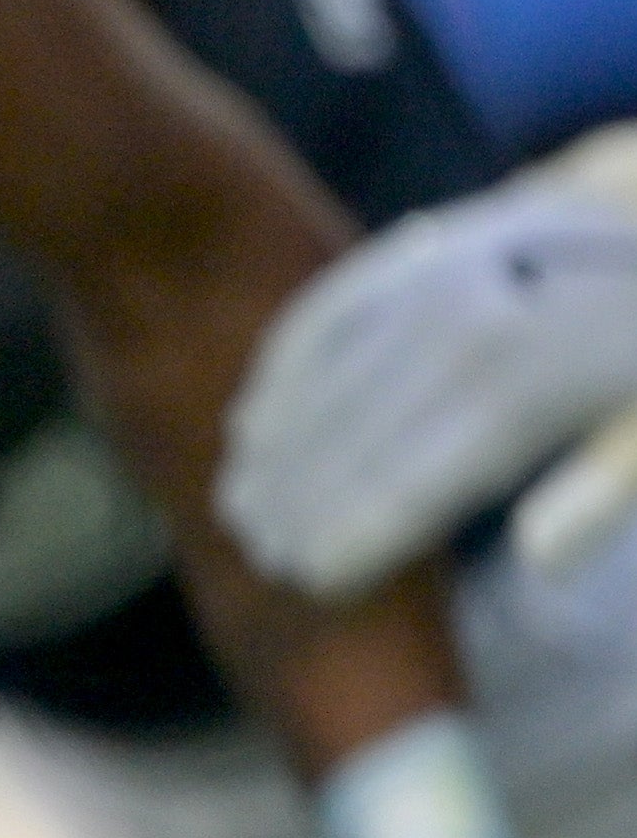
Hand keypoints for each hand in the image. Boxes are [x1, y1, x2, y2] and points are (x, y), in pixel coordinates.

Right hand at [222, 143, 636, 596]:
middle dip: (296, 505)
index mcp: (523, 388)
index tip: (310, 583)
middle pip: (347, 442)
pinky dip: (277, 376)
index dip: (349, 542)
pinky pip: (317, 321)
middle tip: (261, 556)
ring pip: (317, 384)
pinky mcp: (408, 254)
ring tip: (239, 505)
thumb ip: (608, 487)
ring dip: (270, 449)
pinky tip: (252, 422)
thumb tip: (539, 558)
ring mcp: (424, 284)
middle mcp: (457, 333)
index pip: (405, 487)